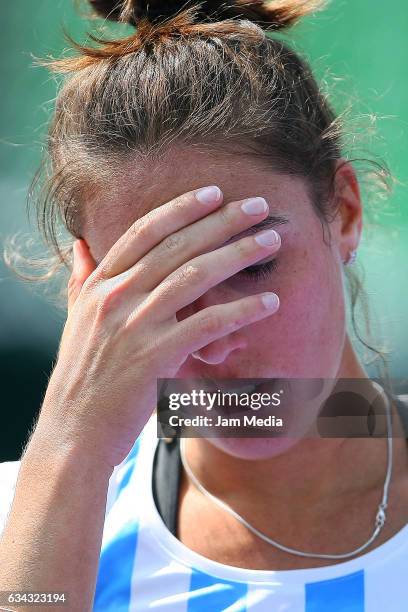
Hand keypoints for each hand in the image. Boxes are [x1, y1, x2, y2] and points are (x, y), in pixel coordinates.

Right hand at [35, 186, 280, 468]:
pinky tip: (269, 302)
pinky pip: (208, 324)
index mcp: (99, 285)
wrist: (74, 431)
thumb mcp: (74, 321)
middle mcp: (116, 297)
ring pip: (195, 275)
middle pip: (177, 245)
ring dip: (238, 254)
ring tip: (270, 240)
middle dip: (221, 221)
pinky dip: (242, 310)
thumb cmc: (80, 377)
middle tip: (257, 205)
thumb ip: (80, 281)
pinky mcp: (155, 358)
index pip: (144, 232)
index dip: (181, 208)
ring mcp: (135, 325)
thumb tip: (81, 246)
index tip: (214, 193)